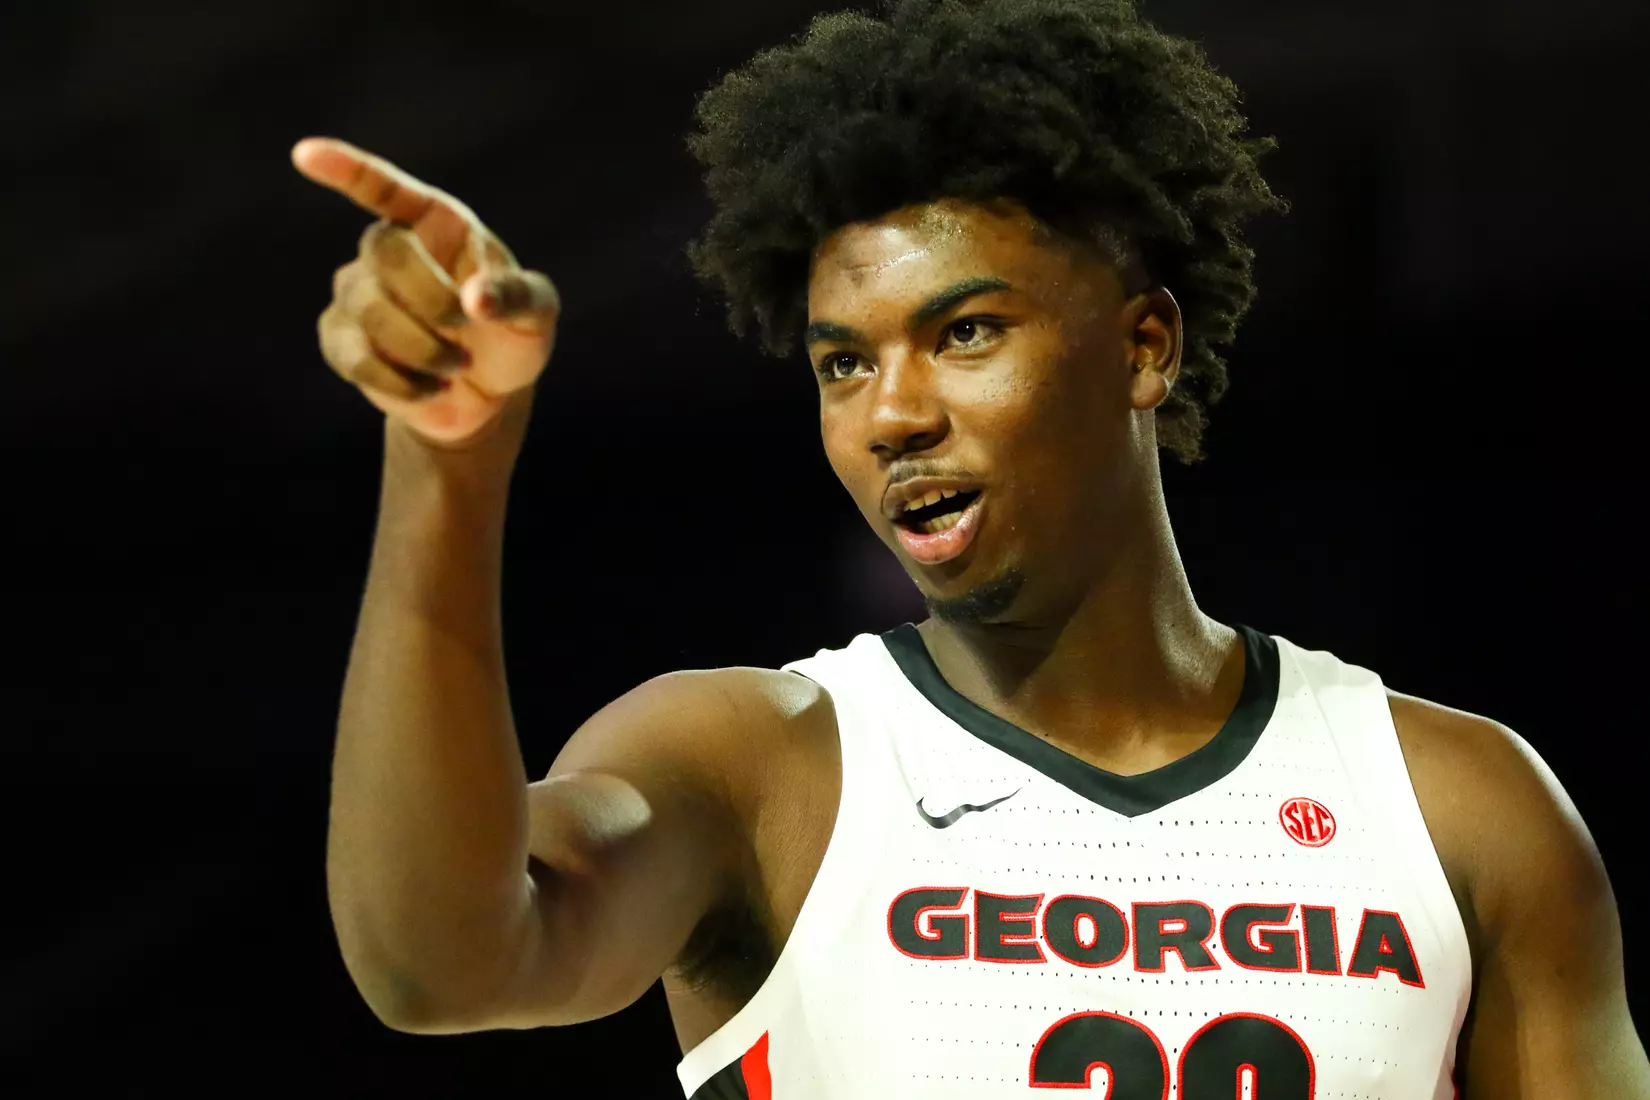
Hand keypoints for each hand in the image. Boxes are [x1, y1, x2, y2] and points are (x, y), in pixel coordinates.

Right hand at [292, 137, 559, 447]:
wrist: (488, 393)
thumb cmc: (513, 334)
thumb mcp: (537, 313)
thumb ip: (516, 296)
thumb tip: (475, 300)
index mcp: (436, 223)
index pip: (385, 189)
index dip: (347, 169)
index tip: (306, 154)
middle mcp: (389, 249)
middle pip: (384, 250)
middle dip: (431, 297)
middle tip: (465, 330)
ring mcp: (357, 293)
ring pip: (369, 307)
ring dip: (423, 347)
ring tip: (456, 365)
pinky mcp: (341, 340)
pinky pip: (355, 356)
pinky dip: (401, 381)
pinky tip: (429, 388)